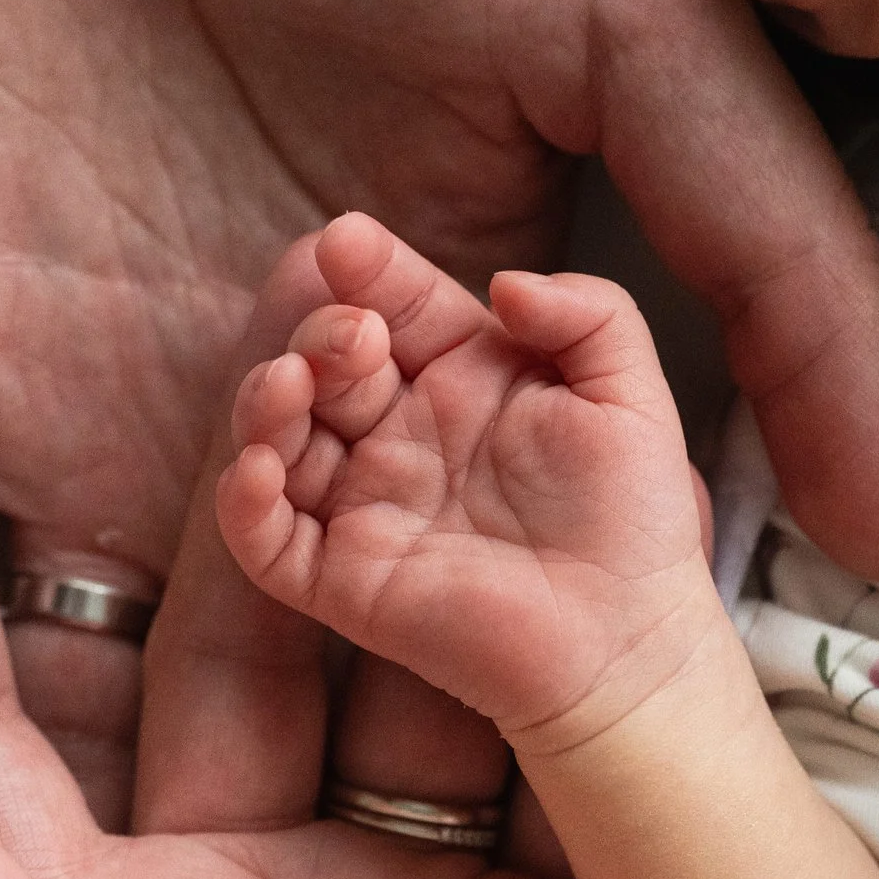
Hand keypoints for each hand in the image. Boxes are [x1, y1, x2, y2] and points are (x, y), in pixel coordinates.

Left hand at [0, 347, 694, 878]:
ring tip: (386, 323)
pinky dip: (509, 571)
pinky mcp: (534, 869)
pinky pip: (502, 687)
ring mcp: (389, 870)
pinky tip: (514, 452)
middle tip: (269, 276)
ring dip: (377, 480)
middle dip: (232, 449)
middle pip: (206, 630)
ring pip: (364, 630)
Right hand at [218, 215, 717, 748]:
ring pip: (278, 436)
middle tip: (357, 337)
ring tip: (293, 383)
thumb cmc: (632, 515)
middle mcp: (401, 432)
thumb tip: (505, 283)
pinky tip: (262, 467)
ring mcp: (364, 504)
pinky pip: (265, 538)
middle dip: (323, 335)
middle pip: (327, 361)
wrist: (627, 637)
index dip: (368, 270)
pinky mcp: (341, 579)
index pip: (396, 304)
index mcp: (461, 377)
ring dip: (266, 401)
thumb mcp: (630, 390)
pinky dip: (245, 500)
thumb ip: (590, 311)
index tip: (348, 242)